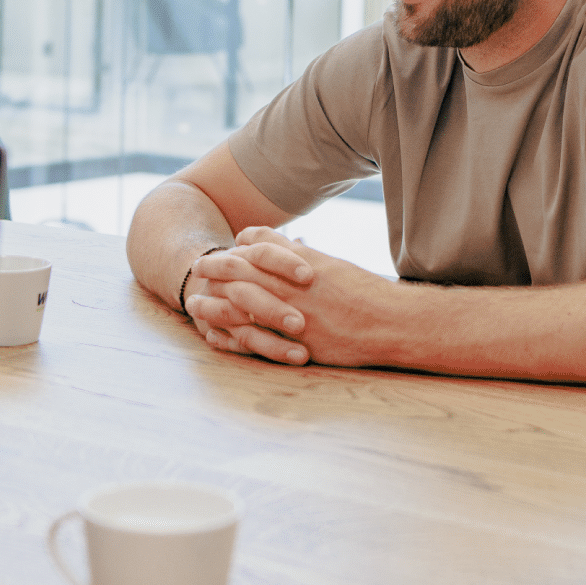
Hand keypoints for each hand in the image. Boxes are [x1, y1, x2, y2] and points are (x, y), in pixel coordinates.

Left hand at [187, 227, 398, 367]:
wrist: (392, 323)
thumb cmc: (363, 291)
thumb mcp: (327, 263)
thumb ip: (293, 252)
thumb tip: (262, 240)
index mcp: (301, 266)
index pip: (255, 253)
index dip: (231, 254)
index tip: (213, 255)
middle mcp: (294, 288)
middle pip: (242, 276)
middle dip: (215, 273)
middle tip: (196, 271)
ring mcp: (295, 317)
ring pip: (243, 308)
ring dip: (215, 306)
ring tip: (193, 306)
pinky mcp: (299, 344)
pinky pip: (258, 341)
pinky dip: (235, 339)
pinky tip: (218, 338)